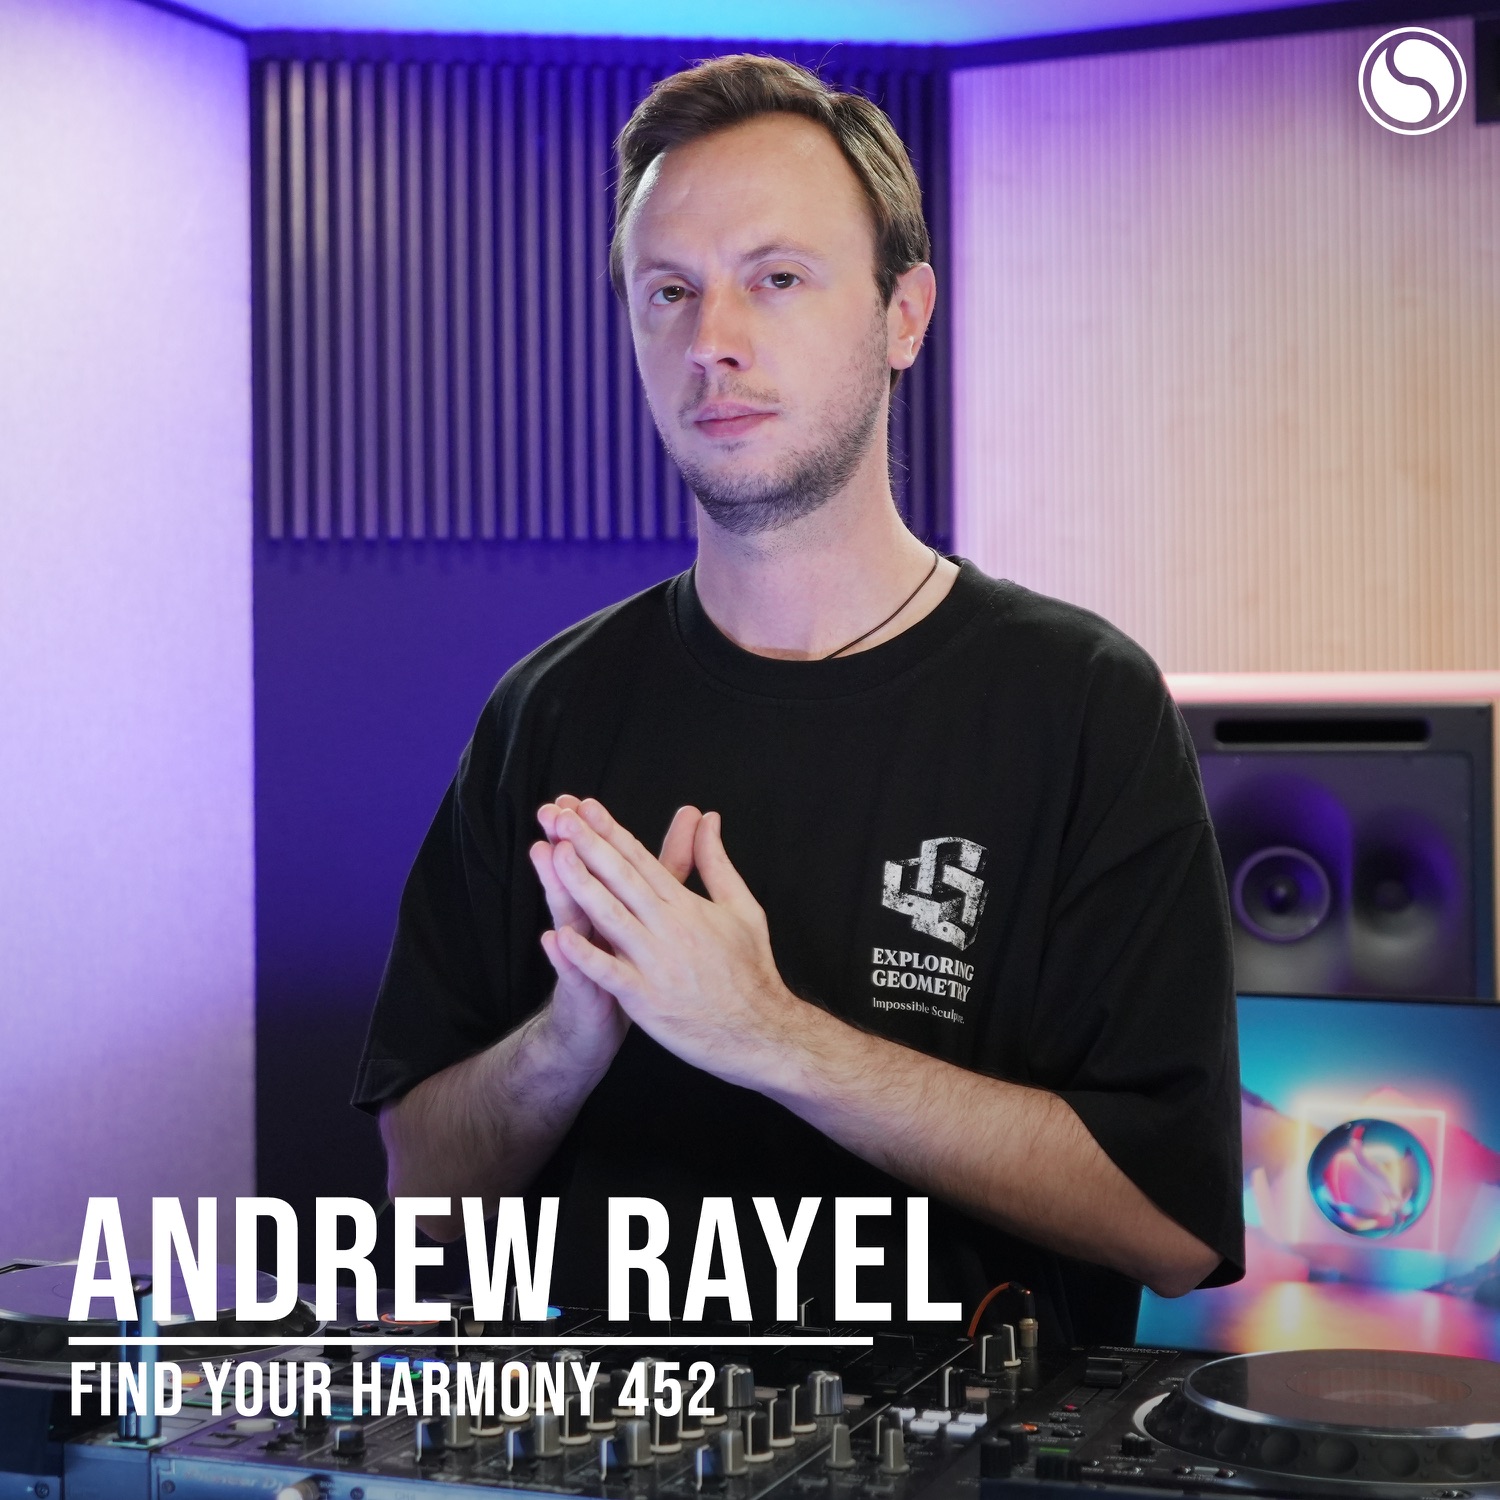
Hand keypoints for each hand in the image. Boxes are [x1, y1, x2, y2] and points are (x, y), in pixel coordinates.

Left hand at [546, 798, 803, 1090]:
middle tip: (559, 816)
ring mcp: (657, 963)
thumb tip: (708, 819)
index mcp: (687, 906)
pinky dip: (585, 955)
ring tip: (555, 855)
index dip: (612, 831)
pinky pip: (610, 973)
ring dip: (582, 885)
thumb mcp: (741, 907)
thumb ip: (716, 862)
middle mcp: (670, 928)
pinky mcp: (647, 999)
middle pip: (622, 879)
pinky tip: (559, 936)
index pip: (642, 860)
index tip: (586, 807)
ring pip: (612, 917)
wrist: (761, 1031)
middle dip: (588, 845)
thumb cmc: (751, 969)